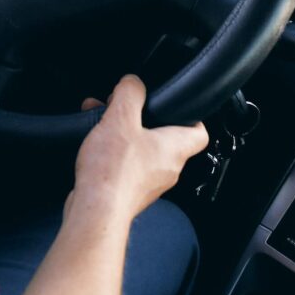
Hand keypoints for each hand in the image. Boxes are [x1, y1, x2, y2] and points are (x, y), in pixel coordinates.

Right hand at [68, 75, 208, 223]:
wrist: (95, 212)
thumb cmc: (113, 172)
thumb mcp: (120, 118)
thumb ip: (130, 93)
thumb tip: (133, 82)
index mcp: (175, 148)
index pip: (199, 132)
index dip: (191, 116)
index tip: (178, 106)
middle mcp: (167, 169)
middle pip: (164, 139)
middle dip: (142, 120)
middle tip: (125, 109)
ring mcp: (149, 184)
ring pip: (142, 151)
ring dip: (123, 135)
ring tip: (102, 123)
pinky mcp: (129, 193)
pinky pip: (126, 167)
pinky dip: (113, 153)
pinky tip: (94, 146)